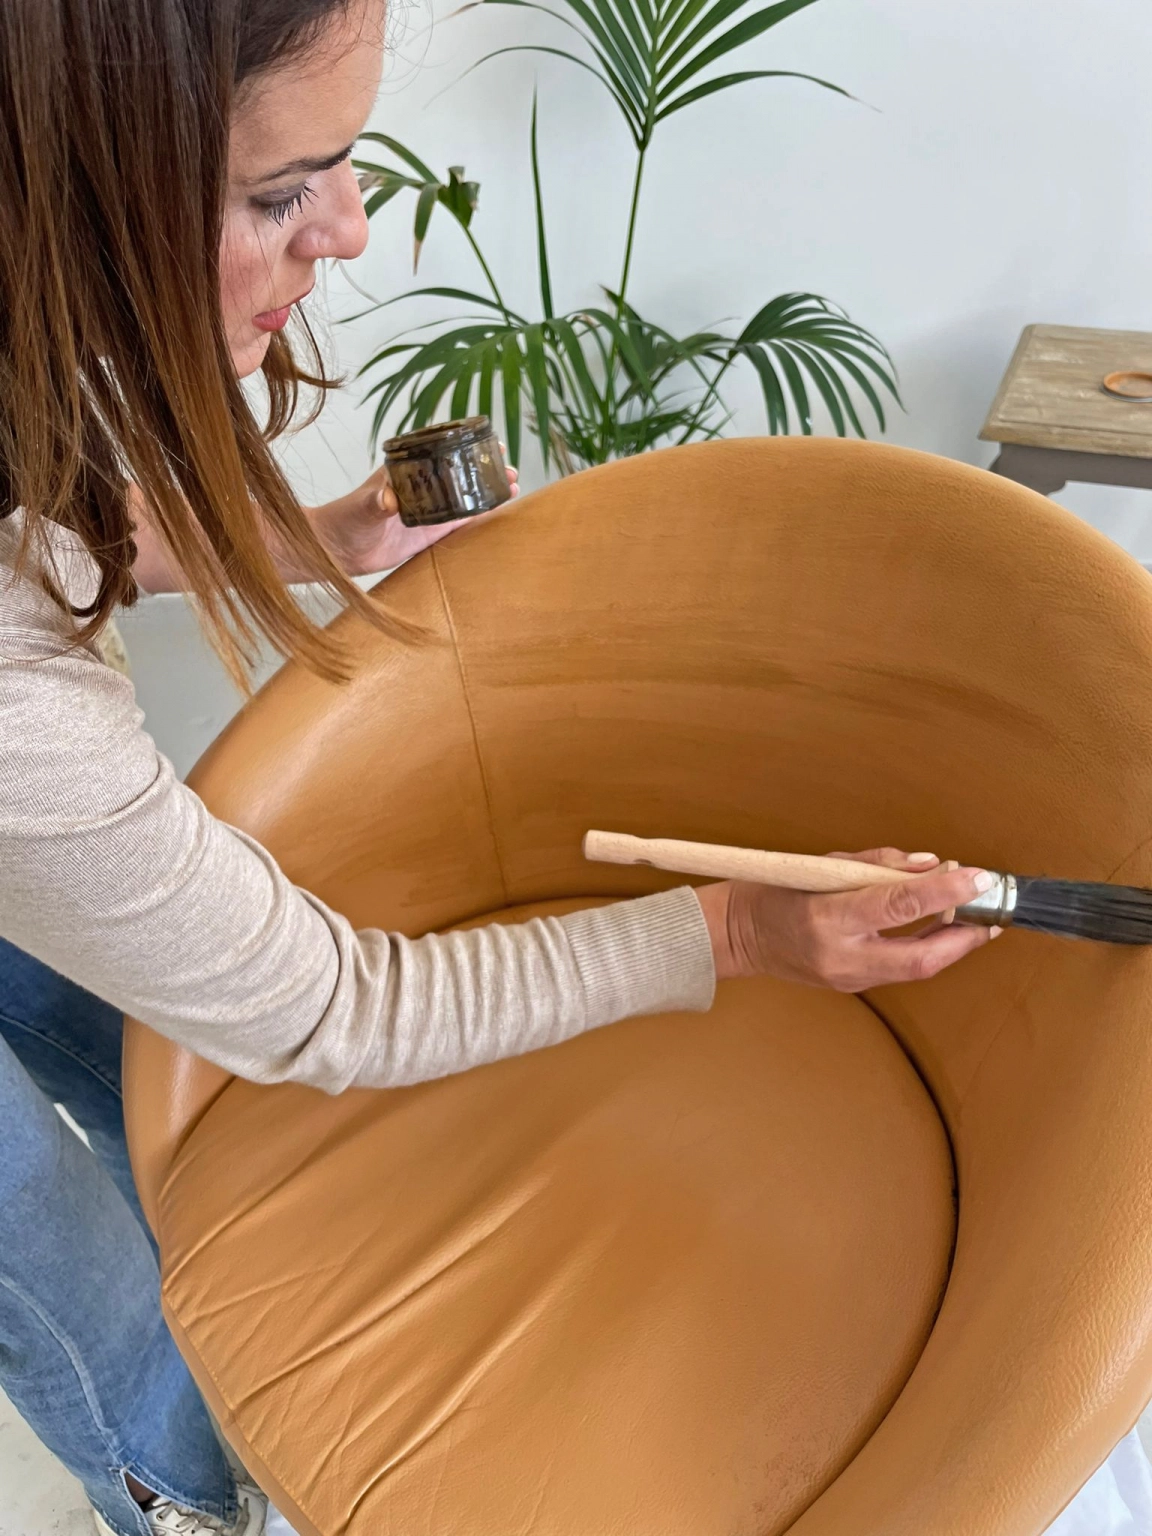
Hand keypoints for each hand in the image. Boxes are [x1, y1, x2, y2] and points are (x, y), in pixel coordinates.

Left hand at [311, 453, 519, 576]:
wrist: (336, 550)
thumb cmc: (344, 520)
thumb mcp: (361, 507)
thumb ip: (375, 501)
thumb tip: (388, 498)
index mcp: (407, 470)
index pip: (442, 451)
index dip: (468, 447)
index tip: (491, 446)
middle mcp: (421, 486)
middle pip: (459, 473)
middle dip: (485, 471)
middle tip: (509, 472)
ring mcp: (427, 510)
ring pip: (464, 497)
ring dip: (487, 494)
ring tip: (512, 490)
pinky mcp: (429, 534)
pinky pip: (458, 524)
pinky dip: (478, 518)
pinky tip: (497, 515)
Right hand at [694, 847, 998, 992]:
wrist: (736, 936)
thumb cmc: (773, 891)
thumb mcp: (822, 864)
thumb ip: (878, 865)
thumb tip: (929, 864)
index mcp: (828, 918)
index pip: (898, 905)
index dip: (944, 891)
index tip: (978, 877)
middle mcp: (841, 956)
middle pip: (921, 956)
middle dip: (965, 936)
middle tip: (992, 912)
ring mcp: (848, 977)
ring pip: (917, 968)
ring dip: (951, 942)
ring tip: (976, 917)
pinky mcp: (852, 985)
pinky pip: (900, 968)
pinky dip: (926, 947)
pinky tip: (942, 929)